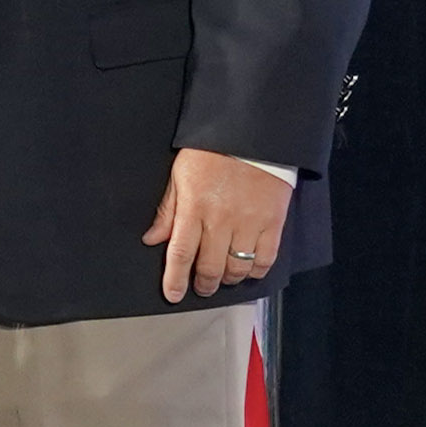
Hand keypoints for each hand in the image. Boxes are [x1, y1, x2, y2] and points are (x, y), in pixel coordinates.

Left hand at [144, 146, 294, 304]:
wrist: (253, 132)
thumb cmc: (213, 150)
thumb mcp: (180, 175)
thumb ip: (168, 210)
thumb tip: (152, 239)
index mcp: (194, 207)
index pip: (180, 254)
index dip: (175, 280)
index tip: (173, 294)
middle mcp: (221, 219)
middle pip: (209, 267)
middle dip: (203, 284)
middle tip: (201, 286)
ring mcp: (249, 222)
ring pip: (237, 268)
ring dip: (228, 280)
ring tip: (224, 278)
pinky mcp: (273, 222)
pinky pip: (265, 259)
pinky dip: (256, 271)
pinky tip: (249, 270)